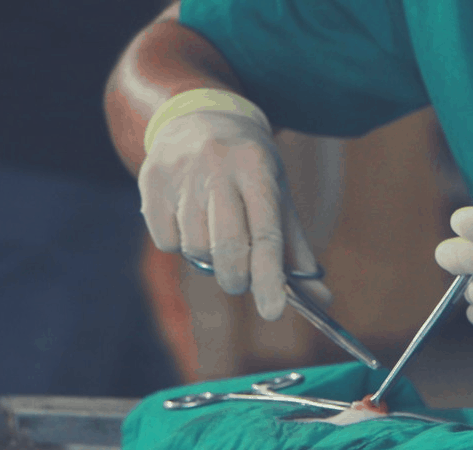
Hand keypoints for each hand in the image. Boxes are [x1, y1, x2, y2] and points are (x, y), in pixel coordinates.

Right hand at [138, 110, 328, 319]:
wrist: (201, 115)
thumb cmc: (250, 168)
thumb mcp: (279, 195)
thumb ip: (297, 249)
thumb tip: (321, 300)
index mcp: (257, 167)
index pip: (266, 232)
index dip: (269, 277)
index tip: (273, 312)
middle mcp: (217, 166)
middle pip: (227, 247)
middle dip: (237, 278)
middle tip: (240, 281)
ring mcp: (180, 172)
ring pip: (195, 249)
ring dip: (209, 259)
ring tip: (215, 233)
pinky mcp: (151, 180)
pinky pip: (167, 242)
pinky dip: (181, 245)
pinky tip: (189, 220)